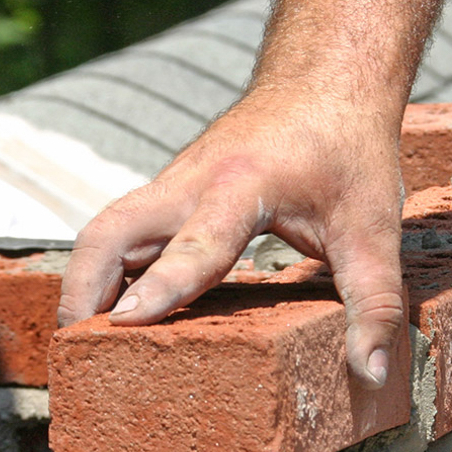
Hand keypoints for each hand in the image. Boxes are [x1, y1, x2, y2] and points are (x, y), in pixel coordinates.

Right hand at [56, 88, 405, 386]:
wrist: (327, 78)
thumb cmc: (349, 151)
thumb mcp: (374, 229)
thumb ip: (373, 302)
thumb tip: (372, 373)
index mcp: (243, 186)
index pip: (195, 244)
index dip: (160, 288)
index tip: (125, 327)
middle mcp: (193, 181)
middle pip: (112, 230)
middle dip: (85, 289)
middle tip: (77, 353)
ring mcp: (175, 183)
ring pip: (107, 229)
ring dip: (87, 281)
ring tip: (83, 344)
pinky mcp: (172, 190)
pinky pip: (124, 229)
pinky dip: (108, 269)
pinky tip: (112, 309)